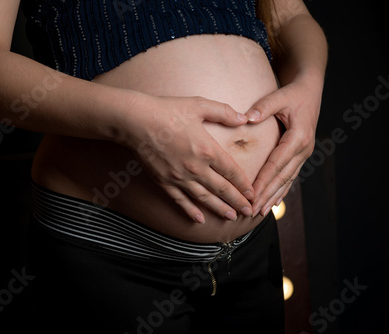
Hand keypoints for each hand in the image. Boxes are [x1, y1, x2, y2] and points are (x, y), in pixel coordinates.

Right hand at [122, 95, 254, 222]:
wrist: (135, 121)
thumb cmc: (167, 110)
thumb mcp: (199, 105)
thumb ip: (223, 112)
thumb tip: (244, 119)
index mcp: (208, 150)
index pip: (232, 171)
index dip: (244, 184)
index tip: (253, 193)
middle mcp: (196, 168)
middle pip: (222, 189)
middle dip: (238, 201)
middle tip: (250, 211)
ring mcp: (179, 177)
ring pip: (204, 198)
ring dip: (219, 209)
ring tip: (231, 217)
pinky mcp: (164, 181)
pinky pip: (180, 200)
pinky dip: (190, 211)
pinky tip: (199, 219)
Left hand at [245, 79, 321, 216]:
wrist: (310, 90)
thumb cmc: (293, 93)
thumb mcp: (280, 96)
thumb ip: (264, 106)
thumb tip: (247, 118)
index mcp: (298, 137)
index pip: (276, 164)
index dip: (263, 180)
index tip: (250, 194)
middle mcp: (303, 149)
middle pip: (282, 177)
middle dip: (266, 195)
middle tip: (251, 210)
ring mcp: (304, 154)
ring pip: (287, 180)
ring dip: (273, 197)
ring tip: (260, 212)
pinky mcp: (300, 155)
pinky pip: (290, 177)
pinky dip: (281, 191)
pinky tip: (273, 203)